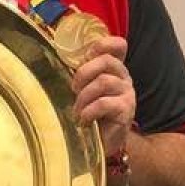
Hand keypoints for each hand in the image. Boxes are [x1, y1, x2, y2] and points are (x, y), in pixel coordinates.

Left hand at [71, 36, 135, 152]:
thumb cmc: (91, 112)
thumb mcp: (85, 88)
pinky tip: (84, 120)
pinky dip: (88, 111)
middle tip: (74, 89)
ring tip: (77, 110)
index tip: (87, 55)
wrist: (104, 141)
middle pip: (107, 60)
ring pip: (103, 82)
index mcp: (114, 68)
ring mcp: (127, 93)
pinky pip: (104, 103)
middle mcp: (124, 77)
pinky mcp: (126, 110)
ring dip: (84, 96)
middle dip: (84, 73)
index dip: (104, 44)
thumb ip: (82, 73)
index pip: (119, 45)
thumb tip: (57, 57)